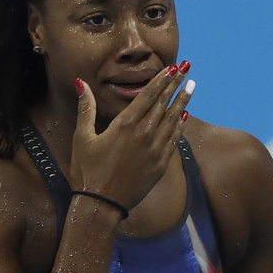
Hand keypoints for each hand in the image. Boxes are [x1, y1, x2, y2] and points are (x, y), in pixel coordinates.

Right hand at [70, 62, 194, 210]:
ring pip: (173, 120)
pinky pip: (174, 140)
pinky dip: (180, 126)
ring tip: (191, 87)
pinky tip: (184, 117)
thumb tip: (81, 83)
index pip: (148, 96)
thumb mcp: (82, 137)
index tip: (172, 68)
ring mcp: (155, 150)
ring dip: (183, 102)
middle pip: (163, 104)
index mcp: (124, 125)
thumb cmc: (87, 171)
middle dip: (175, 84)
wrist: (101, 204)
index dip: (161, 80)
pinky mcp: (160, 164)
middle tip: (186, 68)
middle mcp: (143, 134)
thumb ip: (86, 108)